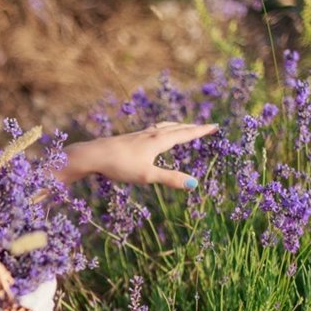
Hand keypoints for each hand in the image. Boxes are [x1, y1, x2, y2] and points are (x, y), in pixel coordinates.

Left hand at [65, 122, 217, 189]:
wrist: (94, 155)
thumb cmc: (120, 165)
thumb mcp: (147, 175)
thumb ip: (170, 179)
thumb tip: (195, 184)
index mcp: (159, 141)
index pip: (185, 134)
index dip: (201, 131)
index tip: (215, 126)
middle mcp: (152, 134)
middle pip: (177, 128)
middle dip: (193, 127)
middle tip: (207, 126)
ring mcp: (140, 135)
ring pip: (164, 127)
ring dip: (178, 126)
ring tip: (184, 127)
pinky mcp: (131, 138)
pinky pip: (154, 130)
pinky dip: (164, 129)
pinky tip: (156, 134)